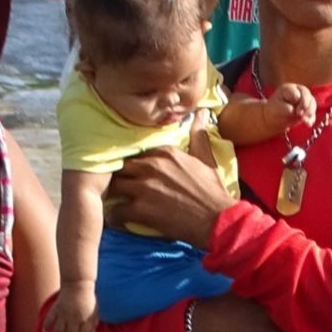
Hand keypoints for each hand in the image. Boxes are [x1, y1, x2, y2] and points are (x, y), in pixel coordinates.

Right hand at [45, 282, 99, 331]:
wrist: (78, 284)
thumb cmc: (88, 298)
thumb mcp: (95, 310)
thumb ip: (93, 322)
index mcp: (86, 318)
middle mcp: (75, 318)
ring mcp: (65, 314)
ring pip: (59, 331)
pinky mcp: (56, 308)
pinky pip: (49, 320)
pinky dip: (46, 326)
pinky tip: (46, 331)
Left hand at [105, 147, 235, 246]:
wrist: (217, 219)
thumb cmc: (212, 190)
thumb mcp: (206, 159)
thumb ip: (199, 135)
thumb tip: (203, 112)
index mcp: (166, 152)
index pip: (138, 151)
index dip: (136, 163)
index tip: (136, 171)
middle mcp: (152, 166)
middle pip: (122, 166)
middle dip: (122, 176)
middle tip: (123, 186)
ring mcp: (144, 188)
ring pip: (114, 186)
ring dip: (115, 194)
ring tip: (117, 201)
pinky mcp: (140, 210)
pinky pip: (116, 211)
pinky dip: (116, 216)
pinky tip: (121, 219)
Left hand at [273, 83, 315, 127]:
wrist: (273, 117)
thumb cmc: (274, 111)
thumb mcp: (278, 108)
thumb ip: (288, 108)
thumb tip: (300, 113)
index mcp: (288, 89)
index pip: (298, 93)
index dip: (299, 102)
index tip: (296, 112)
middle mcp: (297, 90)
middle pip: (307, 95)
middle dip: (307, 107)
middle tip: (301, 116)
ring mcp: (303, 98)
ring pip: (312, 102)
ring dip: (310, 113)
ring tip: (305, 122)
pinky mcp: (306, 107)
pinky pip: (313, 110)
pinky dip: (311, 118)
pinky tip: (308, 124)